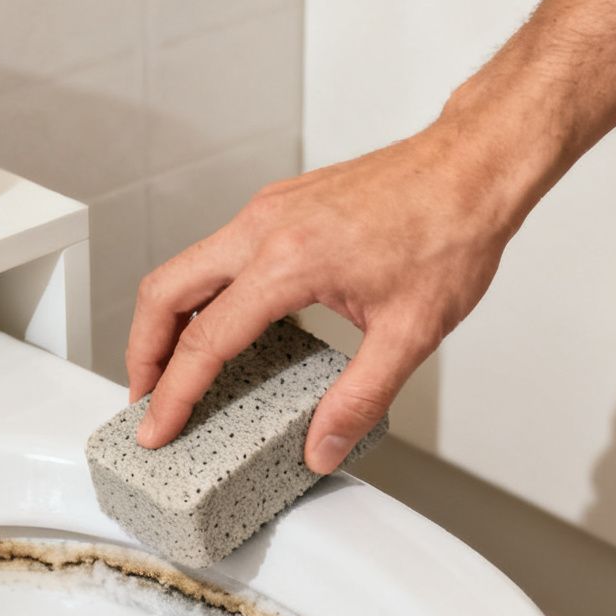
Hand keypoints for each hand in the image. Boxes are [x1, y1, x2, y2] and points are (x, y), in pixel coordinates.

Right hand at [125, 118, 528, 472]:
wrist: (472, 167)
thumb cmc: (450, 231)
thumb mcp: (410, 333)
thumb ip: (359, 399)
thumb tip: (323, 448)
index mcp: (287, 262)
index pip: (205, 341)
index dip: (174, 395)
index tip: (157, 430)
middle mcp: (263, 228)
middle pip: (164, 291)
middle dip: (143, 353)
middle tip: (145, 401)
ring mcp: (267, 210)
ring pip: (185, 267)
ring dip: (168, 322)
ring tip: (176, 373)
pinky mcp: (279, 205)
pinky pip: (218, 252)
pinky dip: (202, 295)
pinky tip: (226, 329)